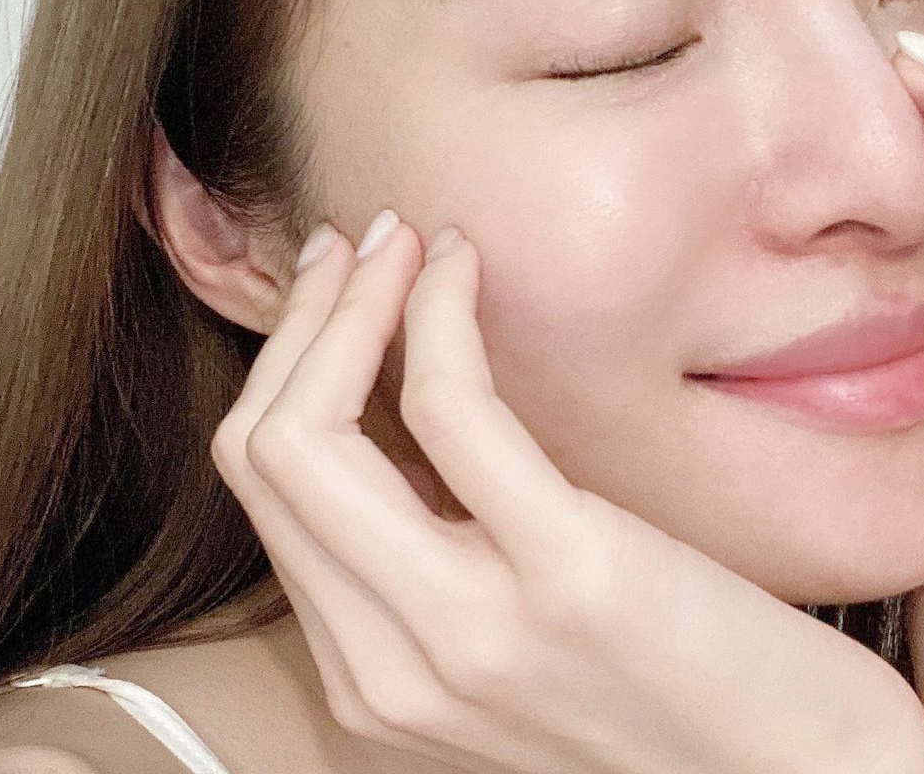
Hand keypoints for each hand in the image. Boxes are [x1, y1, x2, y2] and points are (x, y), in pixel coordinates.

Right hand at [211, 213, 923, 773]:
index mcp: (368, 669)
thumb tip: (387, 401)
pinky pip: (450, 410)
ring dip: (349, 305)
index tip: (333, 286)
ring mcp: (466, 629)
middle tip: (359, 243)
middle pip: (264, 448)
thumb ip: (429, 541)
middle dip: (302, 319)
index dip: (284, 361)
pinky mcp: (564, 576)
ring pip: (312, 433)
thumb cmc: (661, 681)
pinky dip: (439, 314)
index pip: (262, 482)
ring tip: (403, 241)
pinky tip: (464, 265)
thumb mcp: (507, 619)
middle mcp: (389, 663)